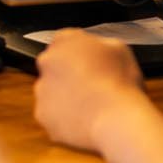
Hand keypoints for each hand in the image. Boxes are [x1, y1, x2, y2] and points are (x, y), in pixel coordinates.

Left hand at [34, 29, 146, 151]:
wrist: (115, 121)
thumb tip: (98, 51)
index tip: (92, 64)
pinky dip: (64, 118)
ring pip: (51, 91)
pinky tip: (84, 121)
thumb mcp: (119, 50)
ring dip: (65, 96)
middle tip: (93, 86)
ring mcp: (42, 89)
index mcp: (66, 40)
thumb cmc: (121, 84)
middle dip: (69, 74)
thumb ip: (101, 45)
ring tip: (92, 107)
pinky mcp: (42, 114)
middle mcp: (48, 61)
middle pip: (55, 65)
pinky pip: (52, 114)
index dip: (81, 54)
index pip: (66, 40)